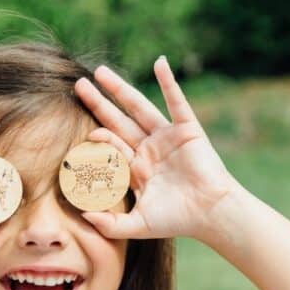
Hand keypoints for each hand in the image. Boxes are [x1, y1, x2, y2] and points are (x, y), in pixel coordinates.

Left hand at [74, 56, 242, 239]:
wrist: (211, 214)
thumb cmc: (176, 221)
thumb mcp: (137, 225)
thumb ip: (109, 224)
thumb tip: (81, 217)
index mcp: (136, 168)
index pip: (111, 146)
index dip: (98, 138)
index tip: (86, 133)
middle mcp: (148, 149)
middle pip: (117, 121)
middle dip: (98, 103)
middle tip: (78, 85)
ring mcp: (166, 137)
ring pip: (139, 107)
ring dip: (120, 89)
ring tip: (100, 72)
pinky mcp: (187, 129)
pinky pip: (176, 102)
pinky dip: (169, 83)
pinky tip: (160, 63)